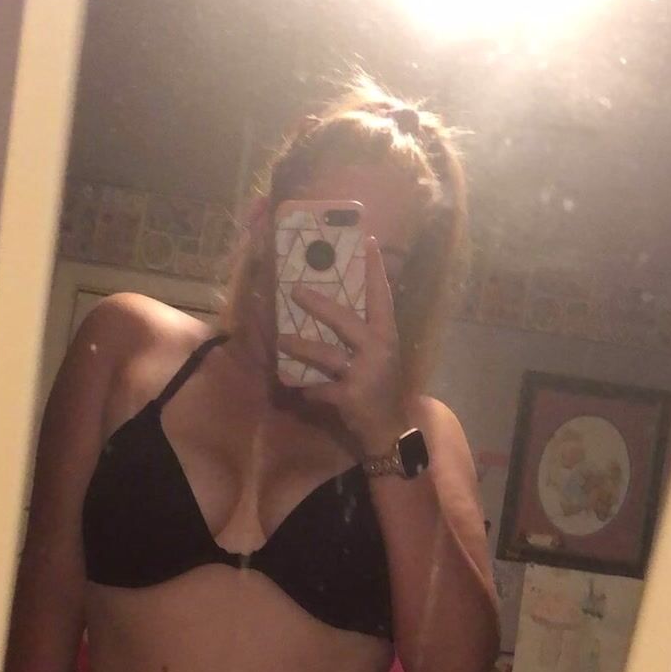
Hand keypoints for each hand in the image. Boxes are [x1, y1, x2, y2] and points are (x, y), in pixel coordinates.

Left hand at [286, 237, 410, 453]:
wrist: (389, 429)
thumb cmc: (380, 388)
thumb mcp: (380, 357)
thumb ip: (362, 335)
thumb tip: (330, 309)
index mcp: (387, 335)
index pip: (382, 296)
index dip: (376, 270)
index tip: (369, 241)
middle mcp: (379, 349)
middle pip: (345, 320)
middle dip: (319, 305)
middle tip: (294, 290)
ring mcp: (365, 373)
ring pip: (326, 354)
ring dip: (301, 347)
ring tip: (281, 341)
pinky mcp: (351, 396)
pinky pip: (320, 388)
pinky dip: (309, 388)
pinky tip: (300, 388)